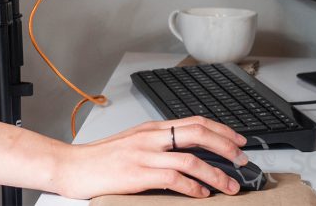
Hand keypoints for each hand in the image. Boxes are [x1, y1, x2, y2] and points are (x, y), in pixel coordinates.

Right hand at [59, 117, 249, 198]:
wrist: (72, 166)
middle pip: (198, 133)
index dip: (221, 130)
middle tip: (243, 161)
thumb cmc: (101, 159)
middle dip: (226, 147)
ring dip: (217, 174)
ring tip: (230, 186)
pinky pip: (174, 179)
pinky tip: (202, 195)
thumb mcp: (133, 144)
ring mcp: (145, 154)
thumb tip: (188, 156)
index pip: (194, 121)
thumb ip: (158, 145)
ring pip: (192, 159)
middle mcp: (151, 137)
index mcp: (152, 128)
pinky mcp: (138, 174)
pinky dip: (194, 187)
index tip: (239, 141)